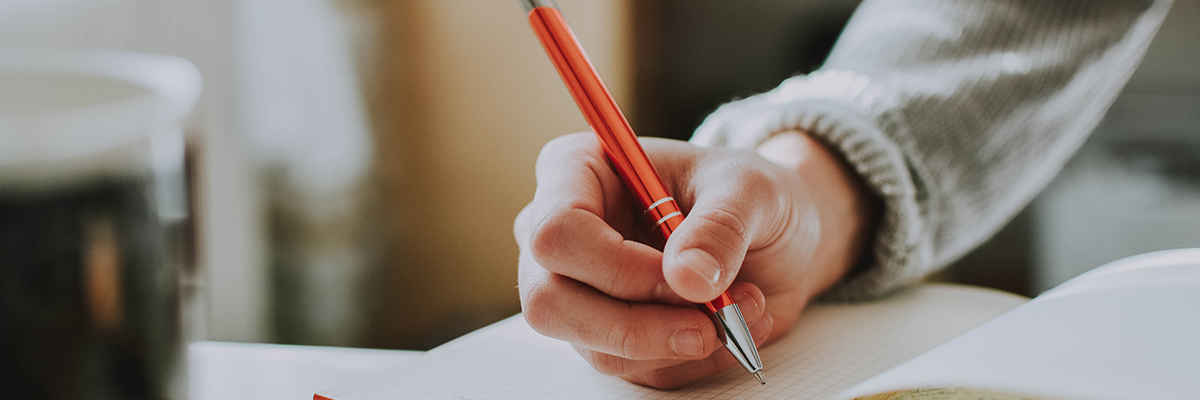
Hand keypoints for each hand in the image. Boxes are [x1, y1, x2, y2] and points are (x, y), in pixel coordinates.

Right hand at [514, 130, 875, 388]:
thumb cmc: (747, 194)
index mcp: (576, 171)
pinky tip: (728, 322)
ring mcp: (577, 290)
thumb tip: (688, 277)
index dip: (616, 266)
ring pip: (594, 347)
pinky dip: (691, 357)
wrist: (774, 234)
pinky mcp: (606, 335)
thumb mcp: (750, 190)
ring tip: (739, 307)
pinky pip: (634, 369)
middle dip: (637, 325)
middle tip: (708, 320)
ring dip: (678, 341)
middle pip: (549, 301)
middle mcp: (562, 234)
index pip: (556, 231)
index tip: (683, 276)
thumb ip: (720, 226)